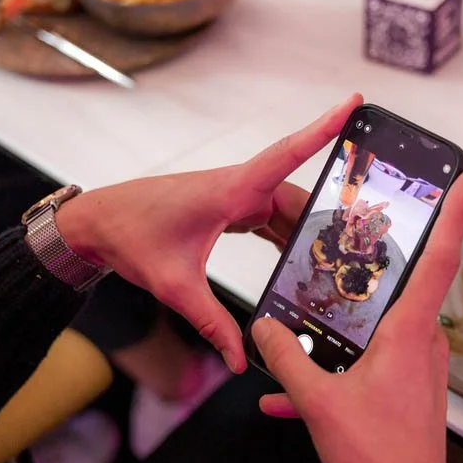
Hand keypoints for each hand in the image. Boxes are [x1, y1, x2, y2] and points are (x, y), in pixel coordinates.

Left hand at [56, 92, 362, 372]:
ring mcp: (236, 195)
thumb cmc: (132, 239)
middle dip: (331, 216)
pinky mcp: (231, 207)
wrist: (98, 224)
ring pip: (288, 209)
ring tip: (339, 255)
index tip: (353, 103)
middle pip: (299, 198)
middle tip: (365, 238)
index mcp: (230, 190)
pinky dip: (288, 235)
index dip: (323, 129)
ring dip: (309, 229)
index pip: (287, 154)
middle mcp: (238, 186)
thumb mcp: (174, 287)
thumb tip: (239, 360)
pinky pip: (272, 217)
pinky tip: (302, 256)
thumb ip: (211, 324)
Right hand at [250, 170, 462, 462]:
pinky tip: (290, 400)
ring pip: (381, 328)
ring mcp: (421, 367)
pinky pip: (373, 365)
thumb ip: (288, 356)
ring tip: (303, 322)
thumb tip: (263, 326)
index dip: (453, 211)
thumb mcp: (318, 401)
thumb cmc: (372, 453)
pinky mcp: (411, 390)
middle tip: (349, 236)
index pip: (437, 257)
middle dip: (376, 261)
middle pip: (405, 285)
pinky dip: (340, 372)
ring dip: (345, 327)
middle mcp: (423, 343)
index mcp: (410, 333)